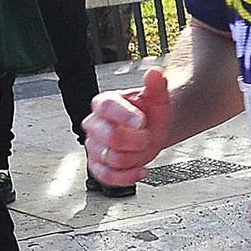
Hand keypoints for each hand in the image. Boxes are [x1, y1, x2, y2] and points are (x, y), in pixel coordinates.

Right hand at [83, 68, 172, 186]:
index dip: (125, 115)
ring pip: (112, 158)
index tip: (142, 121)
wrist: (150, 130)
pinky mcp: (97, 164)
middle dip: (137, 140)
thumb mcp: (156, 97)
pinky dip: (126, 177)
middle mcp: (94, 124)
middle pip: (110, 137)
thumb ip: (156, 85)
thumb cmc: (149, 113)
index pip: (108, 107)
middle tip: (147, 136)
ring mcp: (94, 145)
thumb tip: (155, 73)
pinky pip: (106, 176)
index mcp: (104, 103)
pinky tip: (140, 170)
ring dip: (136, 157)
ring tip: (143, 148)